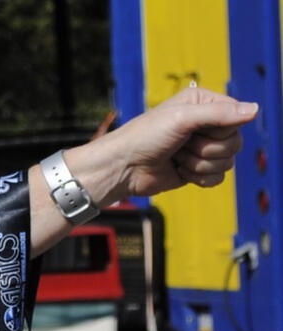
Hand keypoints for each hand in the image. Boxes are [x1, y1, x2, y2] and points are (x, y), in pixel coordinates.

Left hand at [85, 86, 256, 202]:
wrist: (123, 168)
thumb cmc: (145, 137)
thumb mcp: (181, 118)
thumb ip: (219, 113)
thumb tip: (255, 110)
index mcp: (204, 104)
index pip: (237, 117)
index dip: (219, 128)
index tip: (194, 129)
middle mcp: (206, 124)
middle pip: (235, 142)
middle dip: (207, 149)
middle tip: (181, 146)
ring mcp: (202, 148)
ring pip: (227, 162)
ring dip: (199, 164)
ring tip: (176, 158)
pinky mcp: (197, 170)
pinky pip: (218, 178)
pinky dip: (199, 178)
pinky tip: (179, 171)